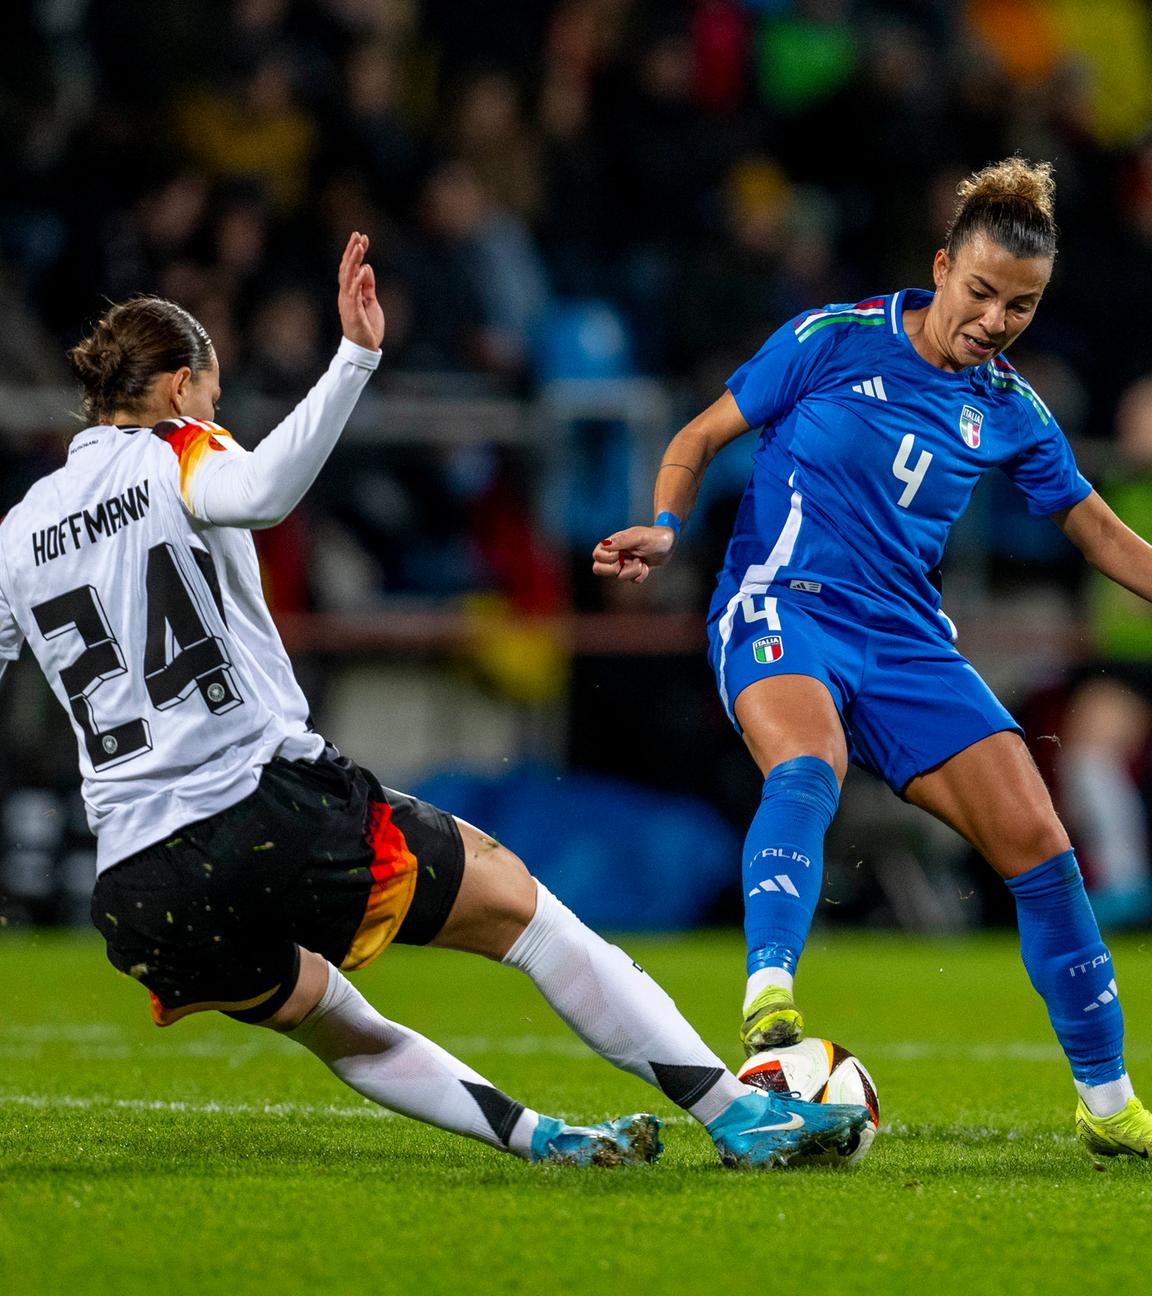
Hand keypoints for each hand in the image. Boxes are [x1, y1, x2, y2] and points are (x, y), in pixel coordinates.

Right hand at [338, 232, 384, 350]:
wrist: (365, 349)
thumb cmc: (367, 327)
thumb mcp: (371, 302)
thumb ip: (368, 286)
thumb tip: (367, 267)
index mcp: (350, 292)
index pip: (351, 268)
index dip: (355, 252)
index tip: (362, 237)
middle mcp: (346, 294)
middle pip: (346, 268)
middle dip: (351, 250)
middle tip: (357, 235)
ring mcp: (348, 302)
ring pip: (348, 277)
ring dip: (353, 260)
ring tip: (359, 246)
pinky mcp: (352, 312)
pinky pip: (354, 293)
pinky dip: (358, 280)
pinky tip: (364, 269)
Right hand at [591, 525, 677, 583]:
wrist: (670, 544)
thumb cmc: (655, 536)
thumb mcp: (640, 536)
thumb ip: (623, 540)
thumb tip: (605, 543)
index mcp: (614, 543)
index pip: (597, 555)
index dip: (607, 558)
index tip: (620, 553)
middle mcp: (616, 554)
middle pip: (598, 569)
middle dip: (614, 570)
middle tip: (626, 563)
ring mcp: (624, 564)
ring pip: (618, 577)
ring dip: (632, 571)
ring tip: (641, 562)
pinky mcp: (633, 572)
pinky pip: (632, 581)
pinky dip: (640, 576)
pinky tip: (646, 567)